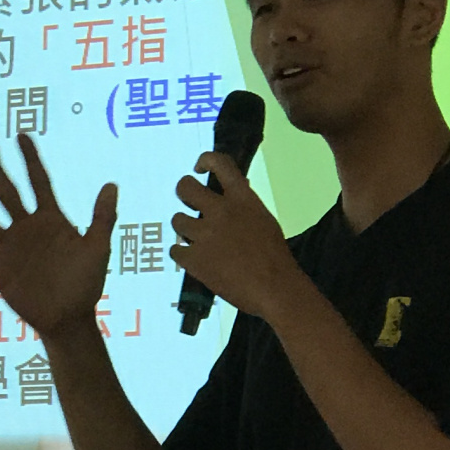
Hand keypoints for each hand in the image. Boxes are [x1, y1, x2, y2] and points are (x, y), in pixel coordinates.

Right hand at [0, 136, 115, 342]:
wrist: (68, 318)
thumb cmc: (86, 285)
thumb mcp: (97, 249)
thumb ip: (103, 218)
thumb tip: (112, 185)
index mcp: (51, 219)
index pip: (39, 181)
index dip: (31, 158)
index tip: (21, 136)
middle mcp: (27, 228)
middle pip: (8, 191)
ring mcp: (10, 247)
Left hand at [171, 152, 299, 319]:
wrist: (274, 289)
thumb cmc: (274, 257)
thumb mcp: (263, 220)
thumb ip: (243, 206)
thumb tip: (228, 196)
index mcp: (242, 199)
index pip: (219, 164)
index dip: (205, 160)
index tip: (198, 168)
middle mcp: (220, 211)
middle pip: (185, 188)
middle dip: (184, 194)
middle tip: (189, 206)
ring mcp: (204, 234)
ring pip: (177, 220)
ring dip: (185, 229)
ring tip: (198, 241)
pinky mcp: (193, 258)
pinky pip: (175, 249)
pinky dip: (182, 255)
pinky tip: (195, 260)